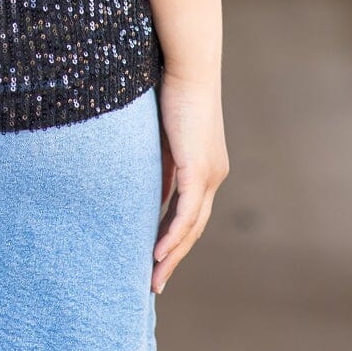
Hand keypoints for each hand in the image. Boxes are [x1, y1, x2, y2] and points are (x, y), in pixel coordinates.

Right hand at [152, 70, 228, 293]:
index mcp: (205, 168)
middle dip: (174, 258)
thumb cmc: (170, 90)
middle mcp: (213, 176)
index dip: (173, 240)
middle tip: (154, 283)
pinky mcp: (198, 168)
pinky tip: (157, 254)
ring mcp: (209, 174)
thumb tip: (138, 182)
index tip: (154, 261)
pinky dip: (172, 236)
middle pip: (194, 229)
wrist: (187, 67)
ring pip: (191, 227)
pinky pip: (186, 213)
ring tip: (153, 279)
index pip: (190, 214)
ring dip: (171, 256)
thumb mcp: (160, 134)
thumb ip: (156, 161)